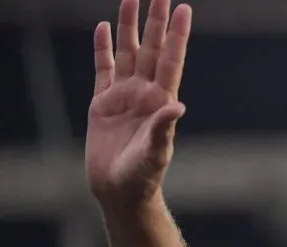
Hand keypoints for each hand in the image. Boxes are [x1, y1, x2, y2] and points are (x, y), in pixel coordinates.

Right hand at [85, 0, 191, 205]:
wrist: (120, 189)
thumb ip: (164, 128)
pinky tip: (102, 28)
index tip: (184, 9)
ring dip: (130, 27)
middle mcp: (146, 93)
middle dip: (156, 21)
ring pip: (128, 52)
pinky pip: (104, 69)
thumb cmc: (143, 175)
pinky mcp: (104, 103)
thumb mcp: (156, 152)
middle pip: (152, 49)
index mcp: (162, 101)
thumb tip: (177, 106)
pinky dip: (102, 48)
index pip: (172, 60)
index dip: (177, 35)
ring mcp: (125, 95)